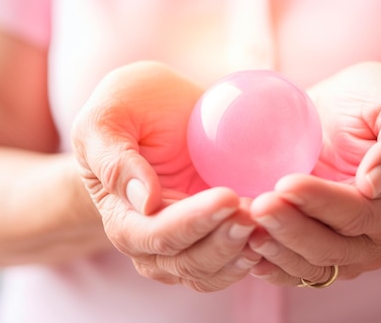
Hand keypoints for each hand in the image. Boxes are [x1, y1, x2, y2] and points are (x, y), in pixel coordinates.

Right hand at [71, 61, 259, 290]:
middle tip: (255, 212)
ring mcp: (185, 243)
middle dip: (223, 240)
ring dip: (240, 253)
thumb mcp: (107, 118)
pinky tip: (273, 233)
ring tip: (267, 224)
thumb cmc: (128, 108)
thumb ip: (114, 158)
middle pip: (187, 261)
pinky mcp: (214, 236)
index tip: (228, 197)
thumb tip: (145, 201)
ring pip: (210, 272)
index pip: (155, 234)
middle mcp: (150, 241)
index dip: (192, 222)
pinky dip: (253, 255)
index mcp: (122, 215)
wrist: (158, 111)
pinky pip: (231, 263)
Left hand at [248, 62, 380, 284]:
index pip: (356, 213)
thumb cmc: (380, 106)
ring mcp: (339, 249)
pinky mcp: (309, 249)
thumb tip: (376, 183)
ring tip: (242, 226)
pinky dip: (266, 262)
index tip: (286, 183)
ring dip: (274, 249)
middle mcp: (369, 238)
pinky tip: (243, 246)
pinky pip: (289, 268)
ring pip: (307, 265)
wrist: (354, 121)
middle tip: (258, 205)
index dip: (321, 202)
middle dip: (291, 229)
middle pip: (330, 247)